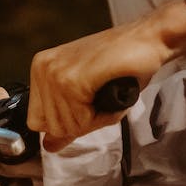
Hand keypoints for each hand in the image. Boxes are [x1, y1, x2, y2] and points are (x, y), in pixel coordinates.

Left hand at [27, 0, 185, 150]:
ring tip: (107, 91)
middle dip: (82, 122)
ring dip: (95, 118)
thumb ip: (67, 120)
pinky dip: (102, 116)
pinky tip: (111, 92)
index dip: (67, 123)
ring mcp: (55, 72)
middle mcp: (42, 67)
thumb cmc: (124, 64)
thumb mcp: (88, 96)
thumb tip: (49, 146)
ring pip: (67, 126)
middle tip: (101, 96)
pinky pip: (81, 120)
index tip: (88, 103)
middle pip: (52, 127)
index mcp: (42, 68)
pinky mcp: (71, 79)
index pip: (37, 121)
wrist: (149, 40)